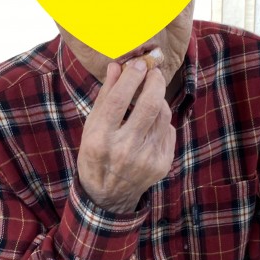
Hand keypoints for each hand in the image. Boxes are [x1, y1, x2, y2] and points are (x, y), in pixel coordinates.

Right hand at [77, 59, 175, 213]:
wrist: (109, 196)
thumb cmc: (96, 155)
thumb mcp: (91, 128)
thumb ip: (105, 96)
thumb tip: (117, 66)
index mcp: (100, 139)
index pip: (118, 100)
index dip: (131, 77)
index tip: (139, 63)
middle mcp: (125, 150)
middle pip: (149, 105)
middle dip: (155, 81)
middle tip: (154, 71)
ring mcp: (146, 159)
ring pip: (163, 115)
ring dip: (159, 98)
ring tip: (150, 94)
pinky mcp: (162, 164)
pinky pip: (168, 131)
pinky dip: (161, 121)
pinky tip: (151, 122)